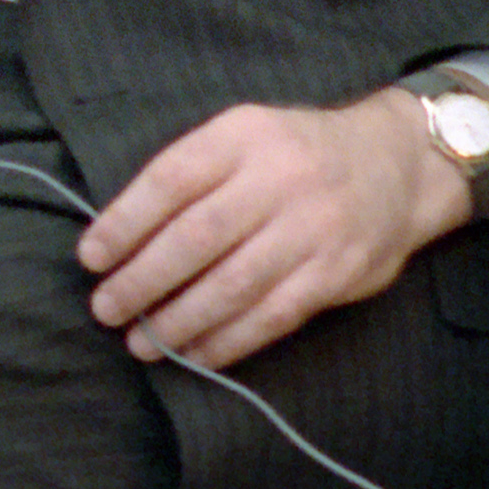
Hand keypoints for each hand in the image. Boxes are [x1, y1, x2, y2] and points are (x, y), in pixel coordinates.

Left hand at [73, 89, 468, 371]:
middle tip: (106, 308)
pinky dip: (229, 340)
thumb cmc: (296, 153)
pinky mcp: (336, 273)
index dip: (124, 222)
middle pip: (197, 237)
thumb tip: (122, 234)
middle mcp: (279, 178)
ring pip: (233, 285)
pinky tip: (196, 353)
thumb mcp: (244, 134)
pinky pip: (273, 315)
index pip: (170, 180)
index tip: (91, 257)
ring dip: (179, 320)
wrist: (398, 163)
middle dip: (143, 279)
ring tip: (142, 341)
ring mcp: (312, 228)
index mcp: (243, 136)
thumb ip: (193, 172)